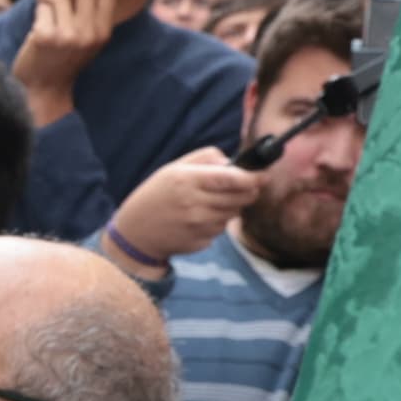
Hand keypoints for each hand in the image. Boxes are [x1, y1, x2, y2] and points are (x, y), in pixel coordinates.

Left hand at [11, 0, 112, 121]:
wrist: (45, 90)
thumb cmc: (64, 60)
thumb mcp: (89, 41)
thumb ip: (93, 15)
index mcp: (103, 33)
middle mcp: (89, 33)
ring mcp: (67, 35)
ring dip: (49, 6)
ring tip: (48, 25)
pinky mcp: (45, 36)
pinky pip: (42, 9)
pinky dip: (38, 17)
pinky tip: (38, 36)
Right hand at [106, 146, 256, 271]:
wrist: (136, 234)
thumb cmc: (156, 195)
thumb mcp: (173, 168)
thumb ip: (205, 159)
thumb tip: (233, 163)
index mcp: (187, 180)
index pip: (231, 178)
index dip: (253, 177)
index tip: (264, 175)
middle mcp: (194, 203)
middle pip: (240, 197)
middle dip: (248, 191)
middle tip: (245, 187)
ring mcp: (198, 225)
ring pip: (233, 213)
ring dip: (232, 206)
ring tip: (212, 202)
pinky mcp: (201, 241)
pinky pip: (222, 229)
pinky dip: (218, 222)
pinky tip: (200, 219)